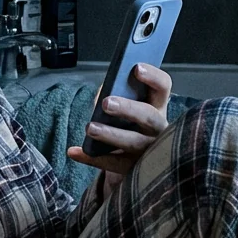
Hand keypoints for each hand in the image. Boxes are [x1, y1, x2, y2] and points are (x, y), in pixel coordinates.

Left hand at [65, 63, 171, 198]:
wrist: (135, 161)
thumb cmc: (129, 124)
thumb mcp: (127, 107)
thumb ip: (117, 95)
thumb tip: (104, 91)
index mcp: (157, 106)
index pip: (163, 87)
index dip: (153, 77)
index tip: (136, 68)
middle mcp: (159, 128)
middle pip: (149, 117)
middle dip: (128, 108)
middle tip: (106, 103)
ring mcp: (149, 150)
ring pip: (133, 142)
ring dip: (110, 134)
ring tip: (90, 127)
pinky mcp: (134, 169)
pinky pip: (113, 164)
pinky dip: (92, 158)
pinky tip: (74, 151)